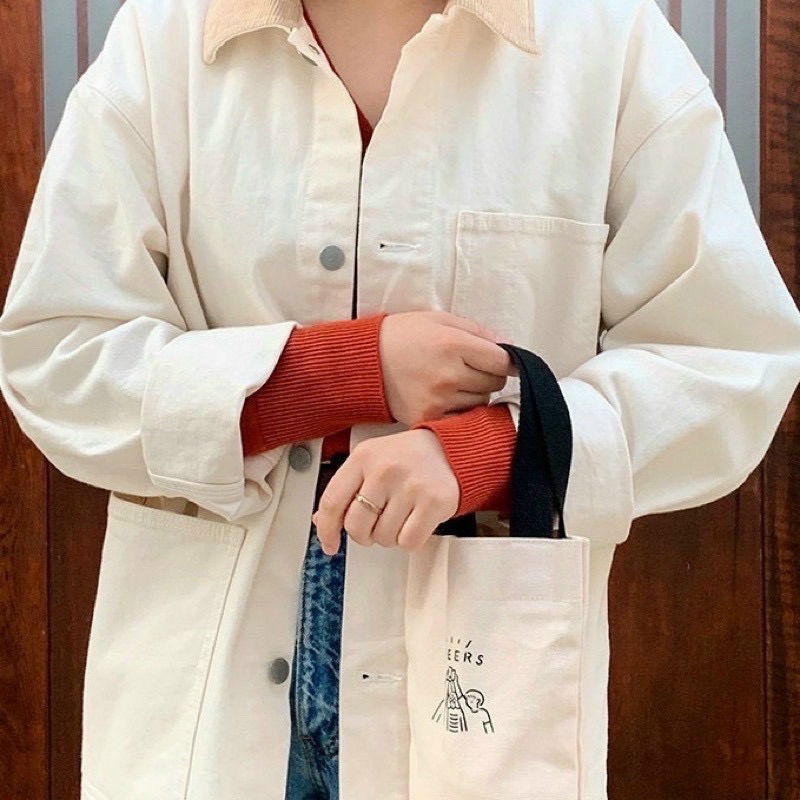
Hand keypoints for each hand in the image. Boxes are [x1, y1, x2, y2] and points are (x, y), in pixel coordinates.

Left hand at [311, 428, 458, 555]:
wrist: (452, 449)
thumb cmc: (408, 458)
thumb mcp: (371, 461)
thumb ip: (346, 488)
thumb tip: (321, 520)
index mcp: (363, 457)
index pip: (332, 502)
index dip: (326, 530)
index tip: (330, 544)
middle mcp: (384, 469)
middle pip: (356, 526)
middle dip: (364, 535)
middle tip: (376, 525)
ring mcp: (409, 485)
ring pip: (383, 538)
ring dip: (390, 536)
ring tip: (401, 516)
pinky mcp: (433, 502)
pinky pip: (408, 542)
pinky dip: (410, 540)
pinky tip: (415, 522)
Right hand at [379, 310, 514, 426]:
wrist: (365, 362)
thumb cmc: (402, 336)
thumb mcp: (440, 319)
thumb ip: (477, 331)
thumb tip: (508, 348)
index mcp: (454, 345)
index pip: (503, 361)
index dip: (508, 360)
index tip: (505, 361)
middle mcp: (449, 375)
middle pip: (495, 383)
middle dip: (490, 375)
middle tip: (471, 367)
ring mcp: (439, 400)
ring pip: (481, 402)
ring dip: (475, 393)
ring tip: (453, 381)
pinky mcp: (428, 417)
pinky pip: (462, 418)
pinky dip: (460, 409)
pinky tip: (447, 397)